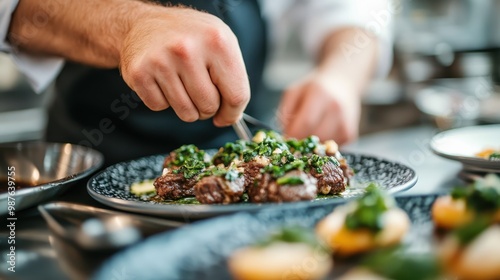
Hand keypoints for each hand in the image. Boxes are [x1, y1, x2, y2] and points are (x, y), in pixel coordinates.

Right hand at [119, 6, 249, 125]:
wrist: (145, 23)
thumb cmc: (188, 36)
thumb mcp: (220, 42)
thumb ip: (233, 77)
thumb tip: (231, 116)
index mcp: (217, 41)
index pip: (236, 95)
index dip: (232, 113)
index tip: (227, 116)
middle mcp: (188, 50)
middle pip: (209, 106)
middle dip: (207, 107)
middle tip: (200, 90)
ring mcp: (161, 61)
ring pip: (186, 113)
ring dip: (187, 106)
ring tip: (182, 83)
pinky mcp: (140, 73)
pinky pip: (160, 107)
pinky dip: (163, 100)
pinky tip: (163, 80)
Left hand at [278, 71, 360, 144]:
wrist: (343, 84)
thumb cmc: (314, 88)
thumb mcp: (294, 92)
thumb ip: (286, 112)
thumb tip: (285, 136)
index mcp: (320, 94)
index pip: (306, 123)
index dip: (292, 134)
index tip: (284, 138)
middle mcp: (336, 109)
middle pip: (314, 137)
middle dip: (300, 140)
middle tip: (295, 134)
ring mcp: (346, 123)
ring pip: (321, 146)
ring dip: (311, 144)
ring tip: (310, 130)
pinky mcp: (350, 135)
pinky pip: (329, 148)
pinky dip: (322, 144)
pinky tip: (322, 130)